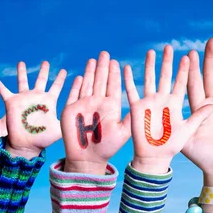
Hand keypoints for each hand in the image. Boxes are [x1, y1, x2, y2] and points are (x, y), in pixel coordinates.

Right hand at [0, 61, 66, 157]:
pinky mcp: (12, 103)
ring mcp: (24, 99)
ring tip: (21, 63)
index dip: (61, 79)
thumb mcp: (59, 128)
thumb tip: (81, 115)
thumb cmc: (43, 138)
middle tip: (46, 62)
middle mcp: (37, 97)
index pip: (57, 86)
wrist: (26, 145)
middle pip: (41, 79)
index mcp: (49, 101)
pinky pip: (3, 91)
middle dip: (44, 71)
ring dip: (22, 72)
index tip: (66, 70)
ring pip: (23, 81)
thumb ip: (68, 119)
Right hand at [60, 52, 130, 174]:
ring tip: (93, 59)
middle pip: (100, 81)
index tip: (116, 61)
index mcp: (110, 106)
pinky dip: (76, 85)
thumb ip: (131, 118)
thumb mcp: (123, 132)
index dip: (114, 73)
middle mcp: (97, 103)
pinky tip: (80, 76)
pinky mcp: (71, 110)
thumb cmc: (107, 147)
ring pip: (88, 84)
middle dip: (102, 67)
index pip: (112, 86)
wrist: (88, 159)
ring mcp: (83, 106)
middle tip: (105, 53)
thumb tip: (142, 104)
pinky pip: (73, 94)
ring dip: (90, 72)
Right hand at [124, 45, 212, 173]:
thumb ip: (199, 117)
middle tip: (169, 47)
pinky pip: (131, 91)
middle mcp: (162, 99)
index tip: (188, 55)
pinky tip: (125, 67)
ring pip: (149, 79)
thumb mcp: (189, 130)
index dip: (184, 70)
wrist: (154, 157)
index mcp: (175, 103)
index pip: (180, 82)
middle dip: (166, 62)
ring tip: (151, 52)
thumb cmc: (172, 145)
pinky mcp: (136, 108)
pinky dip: (128, 80)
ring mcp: (149, 102)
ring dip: (149, 66)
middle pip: (164, 76)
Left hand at [181, 38, 212, 186]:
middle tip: (211, 40)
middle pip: (212, 75)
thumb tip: (175, 102)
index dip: (192, 68)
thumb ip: (184, 120)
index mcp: (198, 108)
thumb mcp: (189, 139)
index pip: (194, 83)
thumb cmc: (205, 160)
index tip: (189, 53)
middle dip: (211, 58)